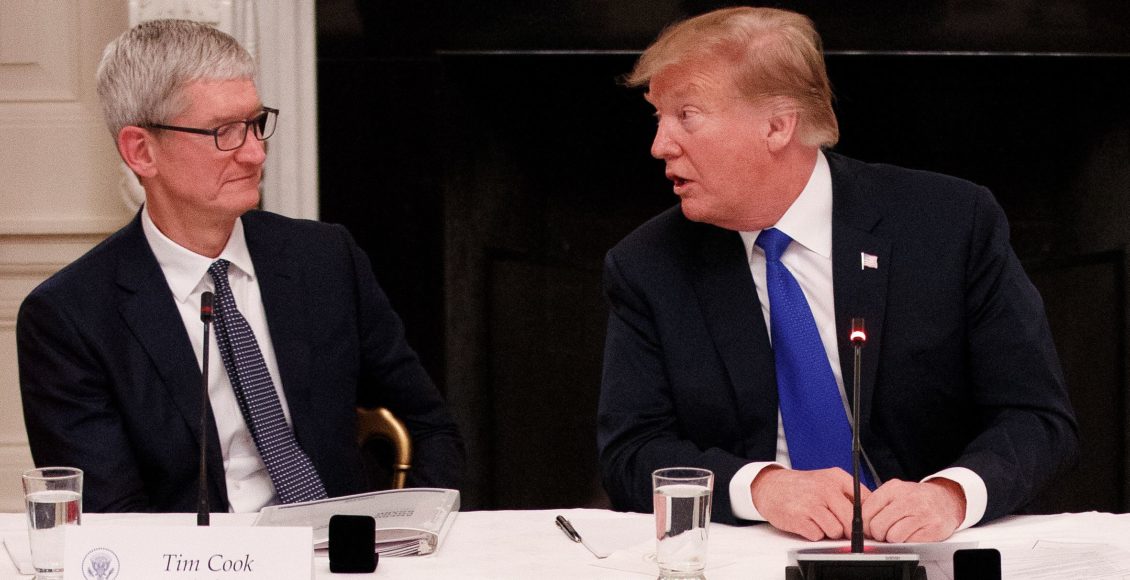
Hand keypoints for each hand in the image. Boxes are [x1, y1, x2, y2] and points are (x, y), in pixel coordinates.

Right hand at [750, 466, 867, 540]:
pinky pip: (818, 536)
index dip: (866, 517)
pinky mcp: (799, 519)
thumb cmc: (803, 486)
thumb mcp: (827, 480)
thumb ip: (849, 494)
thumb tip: (869, 515)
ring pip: (836, 531)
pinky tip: (808, 523)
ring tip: (820, 521)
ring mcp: (811, 504)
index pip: (865, 501)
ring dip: (829, 532)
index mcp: (837, 478)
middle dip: (848, 529)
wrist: (771, 486)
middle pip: (852, 521)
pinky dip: (814, 534)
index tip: (863, 523)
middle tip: (840, 526)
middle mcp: (825, 489)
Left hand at [862, 478, 965, 542]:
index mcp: (893, 488)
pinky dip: (909, 542)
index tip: (867, 528)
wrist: (946, 499)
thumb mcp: (894, 493)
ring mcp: (922, 513)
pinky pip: (911, 542)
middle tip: (884, 533)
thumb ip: (877, 504)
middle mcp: (908, 499)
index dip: (863, 524)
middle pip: (878, 526)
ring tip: (900, 532)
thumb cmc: (916, 498)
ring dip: (894, 539)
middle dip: (878, 534)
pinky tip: (913, 534)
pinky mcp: (934, 528)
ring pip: (893, 536)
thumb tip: (859, 523)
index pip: (866, 510)